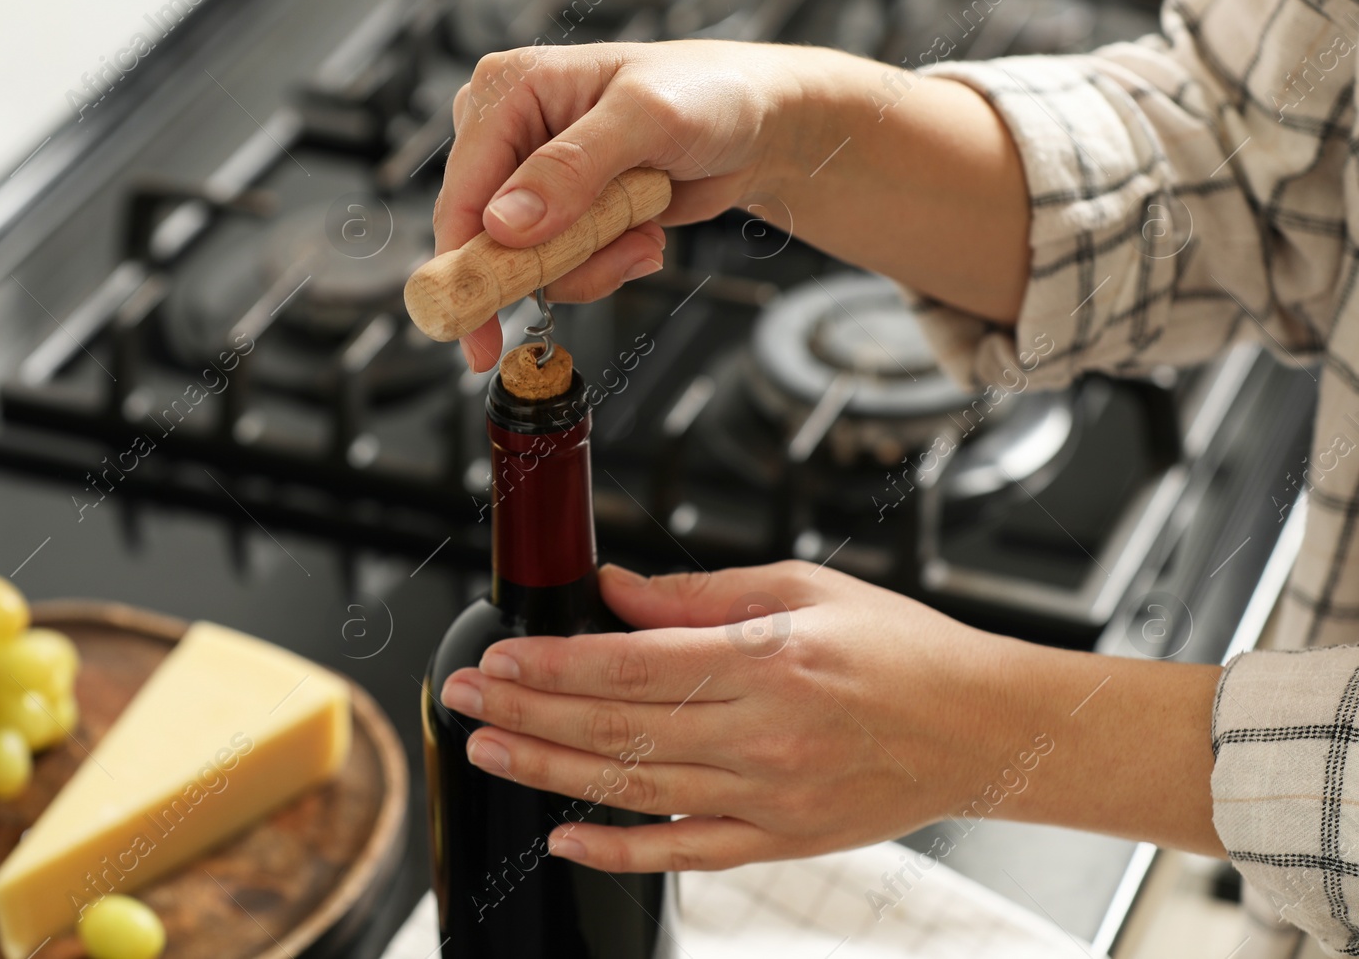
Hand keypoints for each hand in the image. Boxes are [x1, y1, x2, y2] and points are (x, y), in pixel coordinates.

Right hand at [435, 40, 806, 370]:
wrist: (757, 124)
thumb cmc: (709, 92)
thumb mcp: (645, 117)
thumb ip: (572, 167)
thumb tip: (504, 223)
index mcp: (507, 91)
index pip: (462, 191)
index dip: (464, 263)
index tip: (475, 329)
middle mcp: (509, 133)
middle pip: (488, 239)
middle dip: (555, 262)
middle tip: (623, 250)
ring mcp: (534, 179)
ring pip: (528, 264)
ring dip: (592, 263)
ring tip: (644, 229)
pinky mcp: (563, 213)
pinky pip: (562, 268)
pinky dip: (606, 264)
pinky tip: (644, 232)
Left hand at [438, 561, 1225, 872]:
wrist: (979, 728)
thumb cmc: (898, 648)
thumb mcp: (802, 589)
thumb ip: (700, 594)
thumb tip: (616, 592)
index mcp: (766, 659)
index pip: (631, 665)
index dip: (554, 663)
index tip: (499, 655)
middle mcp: (762, 734)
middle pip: (618, 728)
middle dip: (528, 711)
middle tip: (463, 698)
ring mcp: (769, 798)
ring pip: (635, 789)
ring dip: (550, 770)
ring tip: (489, 749)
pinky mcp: (780, 842)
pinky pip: (685, 853)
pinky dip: (621, 849)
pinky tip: (564, 837)